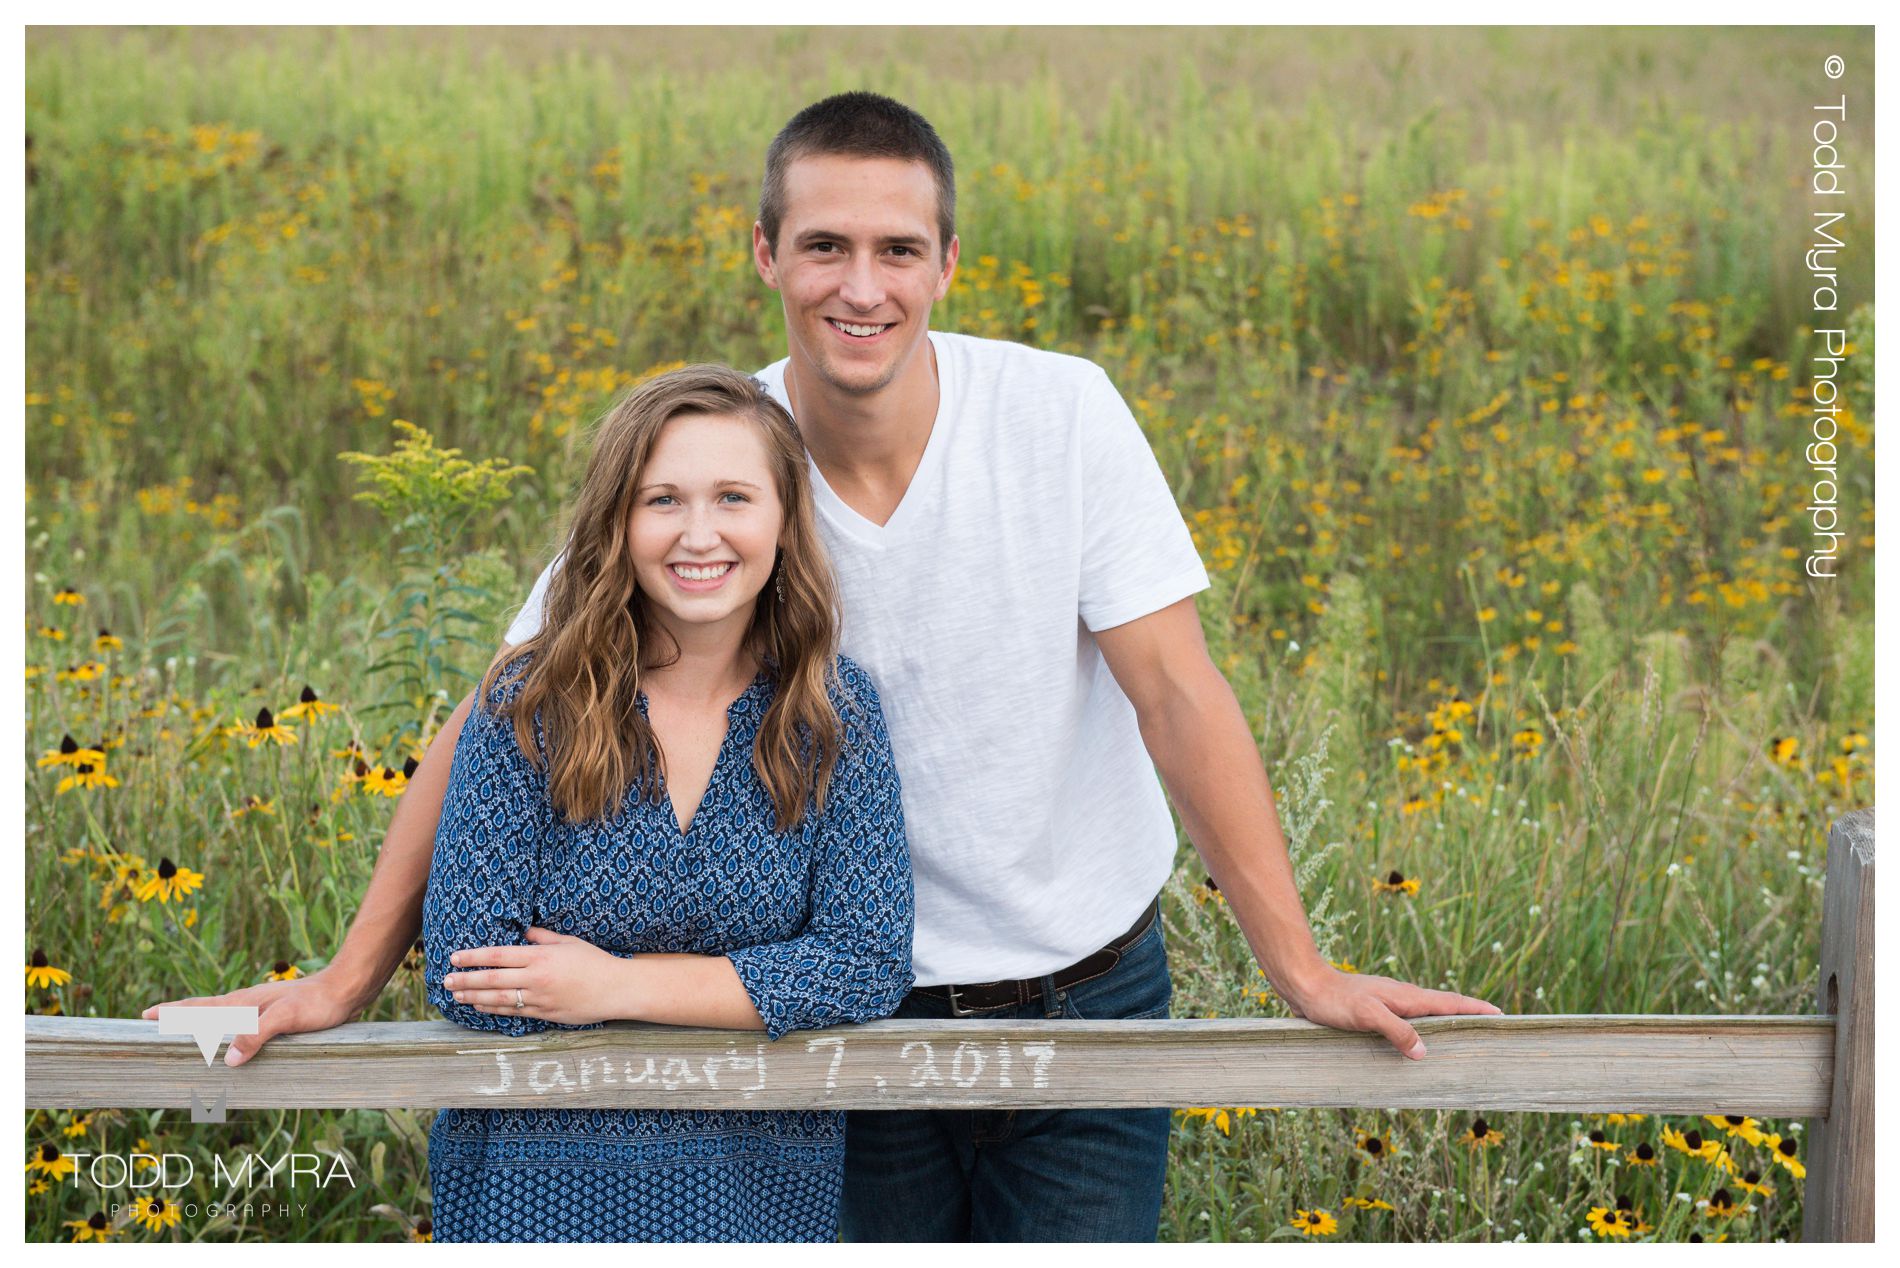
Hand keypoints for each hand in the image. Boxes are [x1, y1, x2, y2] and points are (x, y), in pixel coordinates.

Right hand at [141, 967, 368, 1066]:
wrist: (348, 988)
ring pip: (224, 1018)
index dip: (174, 1012)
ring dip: (203, 1025)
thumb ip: (257, 1035)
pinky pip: (243, 1026)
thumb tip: (230, 1059)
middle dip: (180, 1017)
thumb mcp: (286, 1019)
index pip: (200, 1007)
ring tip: (187, 1035)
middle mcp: (248, 1004)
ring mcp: (262, 1008)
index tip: (146, 1015)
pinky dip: (228, 1033)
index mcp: (244, 1003)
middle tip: (155, 1022)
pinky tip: (234, 1042)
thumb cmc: (318, 1003)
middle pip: (206, 1011)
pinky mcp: (277, 1016)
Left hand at [444, 927, 628, 1026]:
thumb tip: (522, 931)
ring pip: (498, 999)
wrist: (616, 989)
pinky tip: (480, 1007)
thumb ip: (542, 936)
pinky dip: (494, 1010)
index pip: (498, 956)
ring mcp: (539, 999)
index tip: (455, 958)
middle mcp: (536, 978)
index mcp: (540, 956)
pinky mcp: (545, 1014)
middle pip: (492, 980)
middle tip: (445, 980)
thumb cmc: (595, 961)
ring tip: (456, 995)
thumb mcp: (568, 942)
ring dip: (474, 997)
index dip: (474, 957)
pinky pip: (514, 1012)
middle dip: (466, 980)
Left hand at [1276, 965, 1501, 1059]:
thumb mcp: (1368, 1015)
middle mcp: (1402, 999)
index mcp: (1407, 997)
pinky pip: (1406, 1024)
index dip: (1475, 1008)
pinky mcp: (1374, 1014)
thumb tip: (1425, 1052)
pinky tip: (1416, 1047)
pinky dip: (1421, 1033)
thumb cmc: (1335, 1000)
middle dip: (1467, 1018)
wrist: (1305, 985)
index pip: (1450, 1002)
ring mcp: (1388, 1005)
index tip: (1500, 1014)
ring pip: (1425, 1017)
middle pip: (1443, 1008)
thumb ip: (1397, 1031)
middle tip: (1490, 1031)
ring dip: (1445, 1026)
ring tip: (1461, 1043)